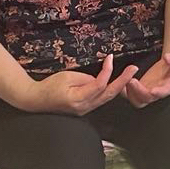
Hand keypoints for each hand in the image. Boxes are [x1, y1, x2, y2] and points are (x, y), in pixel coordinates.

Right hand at [20, 55, 138, 115]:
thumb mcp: (67, 77)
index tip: (110, 57)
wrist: (36, 100)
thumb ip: (85, 78)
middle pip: (108, 95)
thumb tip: (99, 78)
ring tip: (129, 74)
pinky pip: (100, 99)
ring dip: (119, 86)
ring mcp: (85, 110)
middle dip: (123, 81)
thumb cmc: (49, 86)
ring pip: (106, 98)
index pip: (99, 85)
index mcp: (78, 99)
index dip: (107, 71)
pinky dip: (109, 90)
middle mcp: (84, 108)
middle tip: (133, 69)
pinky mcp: (84, 109)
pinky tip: (117, 82)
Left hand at [123, 51, 169, 107]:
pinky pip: (130, 94)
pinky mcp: (141, 88)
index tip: (153, 90)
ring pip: (137, 99)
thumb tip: (167, 58)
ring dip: (130, 92)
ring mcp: (148, 90)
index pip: (165, 91)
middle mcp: (158, 91)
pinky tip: (121, 81)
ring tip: (126, 79)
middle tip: (132, 81)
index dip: (159, 92)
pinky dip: (124, 90)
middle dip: (139, 91)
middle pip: (147, 98)